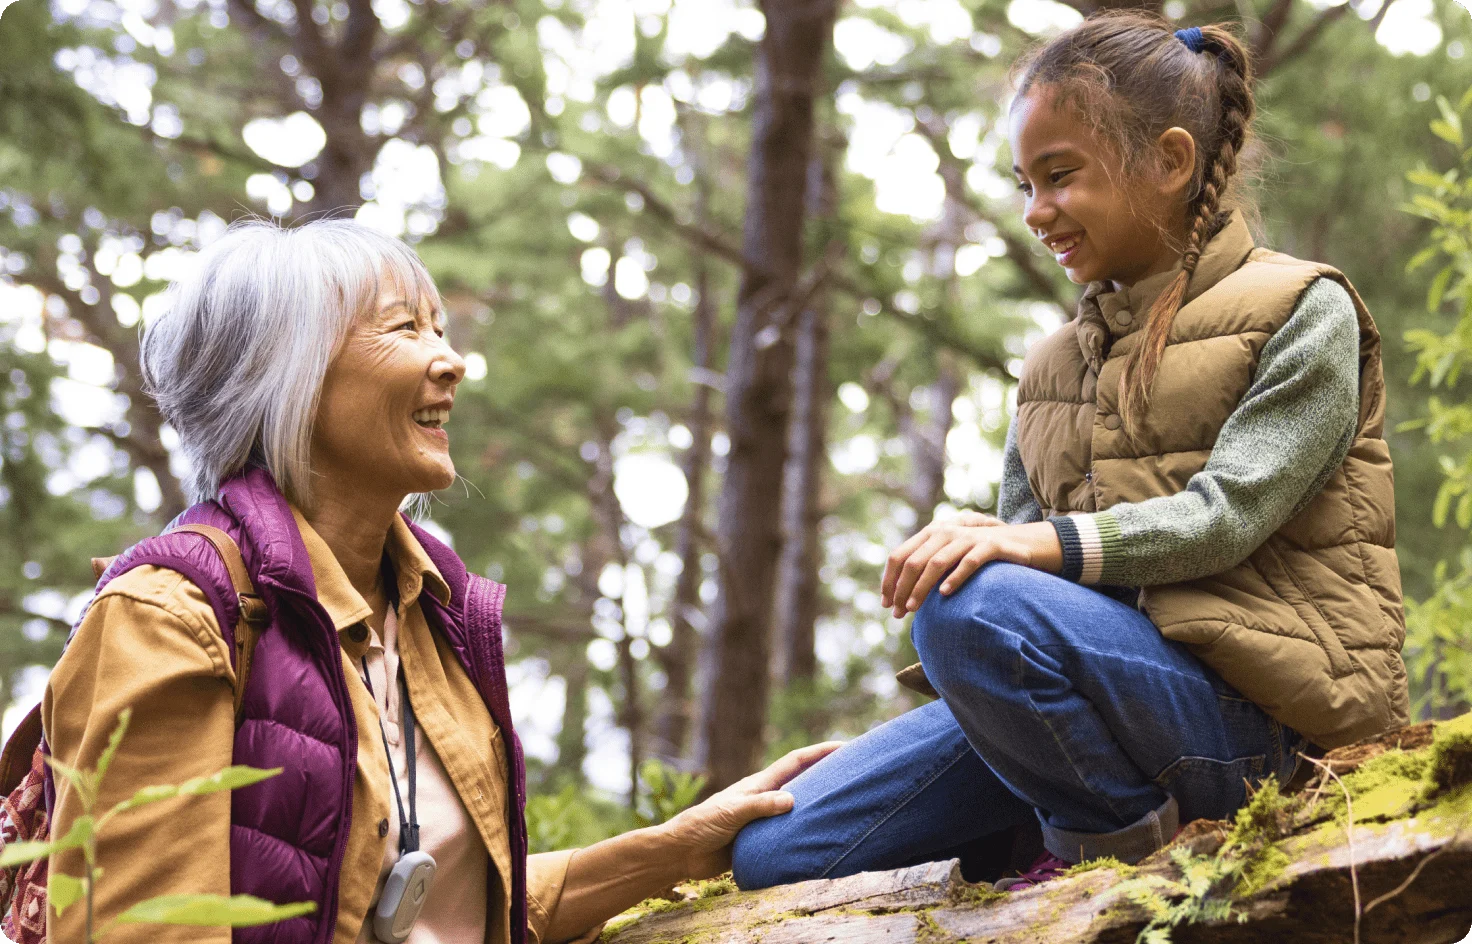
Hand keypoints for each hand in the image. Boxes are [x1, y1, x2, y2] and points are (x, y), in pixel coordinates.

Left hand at [658, 741, 842, 880]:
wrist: (682, 852)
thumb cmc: (702, 825)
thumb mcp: (732, 812)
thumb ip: (760, 805)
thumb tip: (792, 799)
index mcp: (759, 784)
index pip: (796, 762)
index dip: (820, 752)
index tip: (844, 745)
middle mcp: (765, 797)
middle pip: (802, 781)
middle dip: (826, 774)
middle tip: (854, 772)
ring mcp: (764, 818)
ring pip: (798, 808)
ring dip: (818, 804)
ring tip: (846, 804)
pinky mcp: (761, 840)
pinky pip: (789, 833)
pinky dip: (804, 831)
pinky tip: (819, 838)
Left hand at [880, 519, 1062, 617]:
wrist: (1022, 544)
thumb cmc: (980, 555)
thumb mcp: (951, 556)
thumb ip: (928, 567)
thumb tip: (901, 596)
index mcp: (932, 533)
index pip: (899, 556)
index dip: (889, 581)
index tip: (886, 604)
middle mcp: (946, 532)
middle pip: (914, 561)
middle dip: (902, 589)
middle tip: (898, 614)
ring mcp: (969, 537)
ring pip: (936, 562)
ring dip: (921, 588)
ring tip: (914, 608)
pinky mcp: (992, 545)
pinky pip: (969, 562)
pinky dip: (955, 578)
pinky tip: (945, 594)